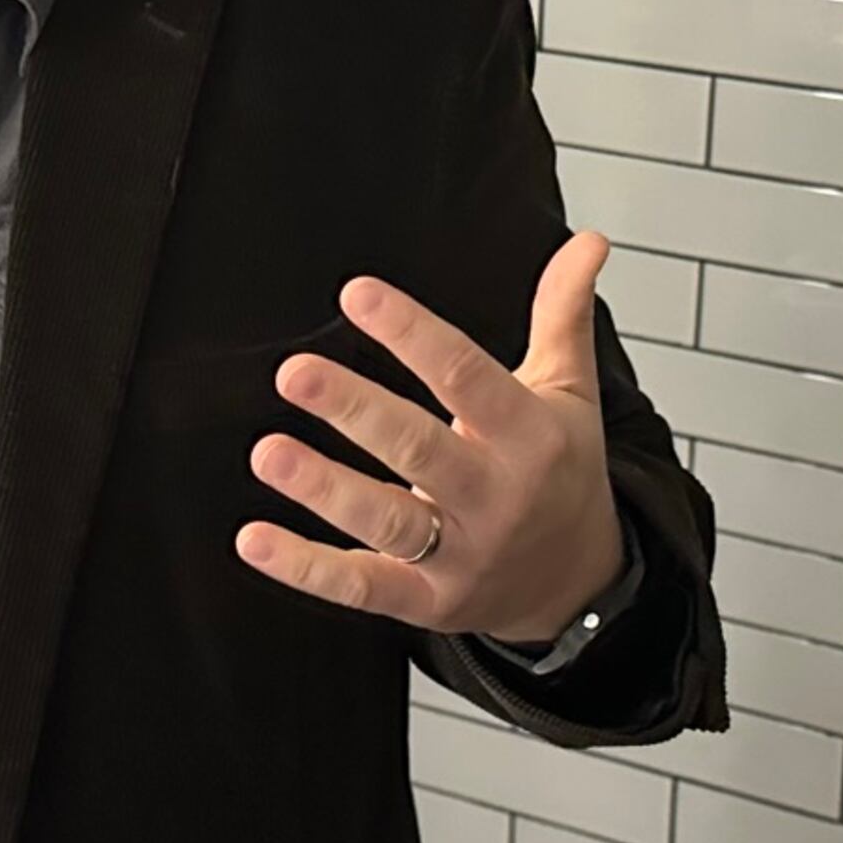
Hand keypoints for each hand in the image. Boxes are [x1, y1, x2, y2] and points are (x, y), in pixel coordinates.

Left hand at [234, 232, 625, 642]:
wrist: (576, 583)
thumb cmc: (561, 473)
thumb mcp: (571, 392)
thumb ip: (564, 313)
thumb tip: (588, 240)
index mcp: (530, 437)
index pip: (468, 377)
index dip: (414, 335)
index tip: (359, 295)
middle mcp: (497, 497)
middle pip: (421, 451)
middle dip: (356, 411)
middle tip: (295, 373)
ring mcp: (462, 555)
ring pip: (388, 522)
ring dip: (325, 489)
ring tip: (268, 452)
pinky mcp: (428, 602)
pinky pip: (363, 587)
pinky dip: (307, 568)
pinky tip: (255, 539)